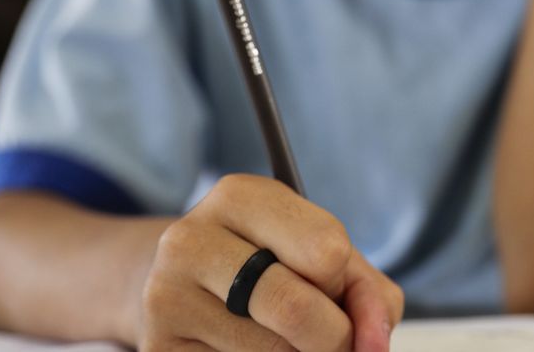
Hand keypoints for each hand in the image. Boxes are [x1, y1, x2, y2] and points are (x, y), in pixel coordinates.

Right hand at [135, 174, 403, 351]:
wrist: (179, 286)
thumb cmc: (270, 266)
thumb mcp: (320, 255)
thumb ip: (367, 292)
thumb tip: (374, 344)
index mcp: (238, 197)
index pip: (327, 252)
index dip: (346, 286)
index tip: (334, 291)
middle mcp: (191, 240)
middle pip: (297, 309)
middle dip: (333, 338)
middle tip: (331, 340)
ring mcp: (166, 298)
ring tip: (283, 339)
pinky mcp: (159, 348)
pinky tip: (247, 349)